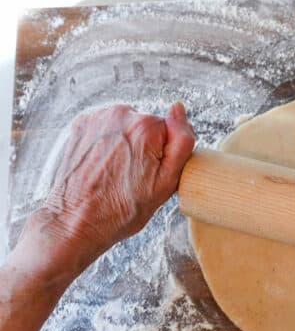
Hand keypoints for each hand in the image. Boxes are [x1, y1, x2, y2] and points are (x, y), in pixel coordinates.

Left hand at [32, 103, 194, 265]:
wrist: (77, 220)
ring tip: (118, 171)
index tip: (153, 172)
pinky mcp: (81, 124)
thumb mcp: (167, 182)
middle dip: (146, 147)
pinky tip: (104, 164)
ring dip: (126, 143)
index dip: (165, 153)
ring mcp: (97, 118)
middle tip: (136, 175)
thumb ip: (181, 142)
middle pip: (147, 125)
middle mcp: (120, 114)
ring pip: (127, 126)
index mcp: (145, 127)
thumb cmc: (123, 209)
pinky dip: (108, 142)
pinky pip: (107, 127)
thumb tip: (179, 109)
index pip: (170, 129)